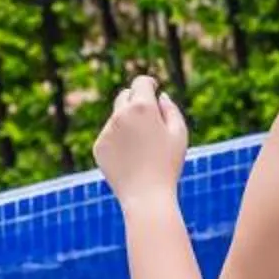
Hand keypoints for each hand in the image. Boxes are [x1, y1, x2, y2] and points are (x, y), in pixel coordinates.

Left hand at [94, 76, 189, 200]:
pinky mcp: (99, 146)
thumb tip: (159, 96)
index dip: (148, 83)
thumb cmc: (168, 164)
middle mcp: (120, 114)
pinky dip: (119, 141)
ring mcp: (107, 130)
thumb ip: (171, 109)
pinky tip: (131, 159)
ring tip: (142, 148)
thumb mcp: (179, 134)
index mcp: (143, 107)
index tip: (152, 86)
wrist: (146, 195)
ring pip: (116, 118)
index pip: (141, 82)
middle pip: (125, 96)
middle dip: (135, 101)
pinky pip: (109, 136)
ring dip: (127, 124)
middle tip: (147, 117)